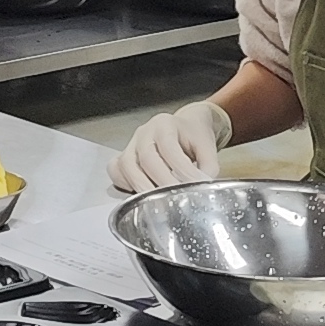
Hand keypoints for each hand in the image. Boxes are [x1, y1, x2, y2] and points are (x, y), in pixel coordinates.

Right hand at [110, 99, 227, 191]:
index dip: (181, 170)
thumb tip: (203, 186)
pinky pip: (116, 170)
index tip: (194, 185)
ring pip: (127, 165)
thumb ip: (208, 166)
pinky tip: (139, 192)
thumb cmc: (193, 135)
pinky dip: (124, 183)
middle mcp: (145, 132)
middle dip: (161, 182)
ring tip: (158, 201)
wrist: (185, 126)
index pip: (170, 148)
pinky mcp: (123, 156)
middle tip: (176, 198)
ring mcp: (131, 144)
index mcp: (166, 124)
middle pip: (146, 158)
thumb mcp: (207, 146)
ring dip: (141, 186)